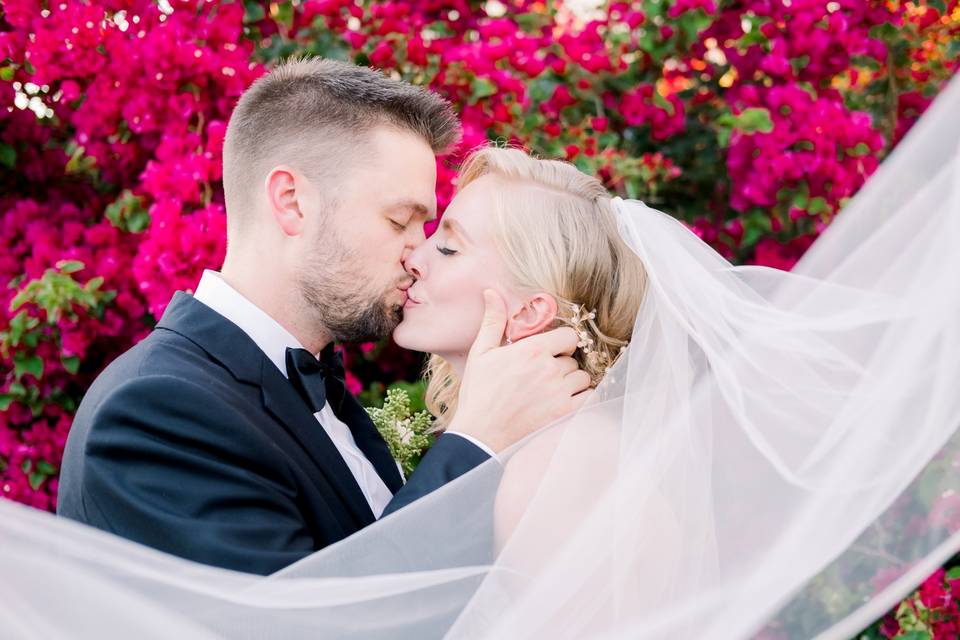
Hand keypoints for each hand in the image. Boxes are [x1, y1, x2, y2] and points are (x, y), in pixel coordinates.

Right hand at [448, 289, 591, 452]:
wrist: (480, 432)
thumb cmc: (479, 391)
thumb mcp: (481, 353)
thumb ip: (492, 321)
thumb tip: (491, 292)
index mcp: (532, 350)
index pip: (568, 336)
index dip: (561, 341)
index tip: (551, 350)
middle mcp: (549, 369)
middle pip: (573, 358)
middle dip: (561, 363)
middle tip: (543, 373)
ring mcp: (559, 392)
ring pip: (582, 377)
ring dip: (571, 380)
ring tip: (552, 387)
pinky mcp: (563, 413)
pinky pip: (588, 397)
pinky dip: (581, 397)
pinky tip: (564, 399)